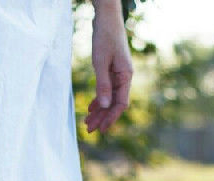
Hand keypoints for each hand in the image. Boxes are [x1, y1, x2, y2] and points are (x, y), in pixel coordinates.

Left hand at [85, 0, 132, 133]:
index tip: (101, 129)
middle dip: (102, 117)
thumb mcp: (101, 61)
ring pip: (109, 97)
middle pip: (114, 103)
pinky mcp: (111, 69)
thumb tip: (103, 106)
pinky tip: (91, 107)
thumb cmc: (105, 36)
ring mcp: (118, 73)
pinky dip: (98, 98)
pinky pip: (106, 88)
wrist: (106, 17)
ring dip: (99, 110)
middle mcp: (124, 77)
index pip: (120, 103)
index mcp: (126, 76)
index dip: (111, 117)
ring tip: (87, 122)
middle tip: (89, 130)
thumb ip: (102, 84)